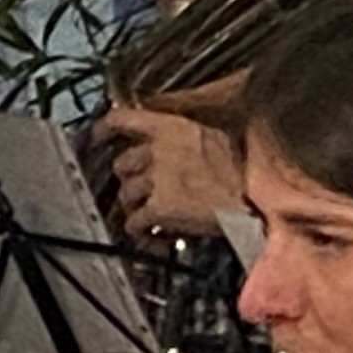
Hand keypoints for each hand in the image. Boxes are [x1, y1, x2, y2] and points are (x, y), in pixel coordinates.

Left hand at [98, 102, 246, 236]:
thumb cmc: (243, 168)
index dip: (104, 129)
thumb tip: (174, 146)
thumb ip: (185, 139)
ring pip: (126, 194)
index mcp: (171, 127)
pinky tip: (152, 233)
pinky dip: (140, 231)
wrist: (255, 194)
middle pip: (121, 163)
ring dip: (135, 206)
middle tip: (140, 188)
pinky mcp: (159, 207)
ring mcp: (157, 179)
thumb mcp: (212, 136)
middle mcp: (159, 150)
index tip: (97, 136)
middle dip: (128, 178)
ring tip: (151, 214)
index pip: (123, 119)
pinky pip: (135, 222)